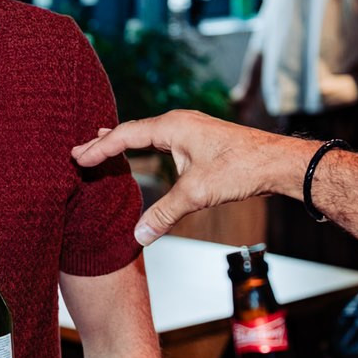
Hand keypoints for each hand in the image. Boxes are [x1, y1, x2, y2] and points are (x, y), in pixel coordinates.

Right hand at [70, 110, 311, 245]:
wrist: (278, 163)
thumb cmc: (241, 169)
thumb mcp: (197, 194)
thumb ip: (165, 214)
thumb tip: (138, 236)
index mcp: (172, 126)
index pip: (125, 135)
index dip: (99, 148)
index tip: (78, 158)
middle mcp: (179, 122)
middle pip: (132, 131)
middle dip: (104, 142)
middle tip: (79, 151)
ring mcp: (190, 129)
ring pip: (147, 134)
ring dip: (123, 142)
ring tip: (102, 146)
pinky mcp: (200, 140)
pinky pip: (161, 140)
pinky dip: (142, 146)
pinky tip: (141, 152)